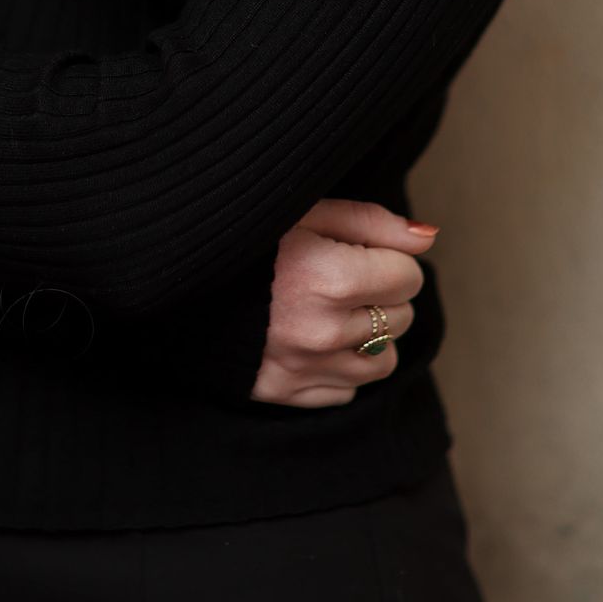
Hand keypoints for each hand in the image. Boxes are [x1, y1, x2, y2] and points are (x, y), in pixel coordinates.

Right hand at [249, 197, 438, 407]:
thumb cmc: (243, 233)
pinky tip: (314, 337)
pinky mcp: (285, 392)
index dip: (386, 255)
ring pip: (383, 361)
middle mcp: (322, 330)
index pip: (408, 275)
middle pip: (401, 317)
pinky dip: (341, 365)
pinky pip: (346, 390)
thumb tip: (427, 237)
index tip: (357, 248)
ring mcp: (304, 367)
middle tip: (341, 272)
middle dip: (382, 292)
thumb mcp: (304, 209)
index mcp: (329, 276)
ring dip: (370, 333)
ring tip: (333, 307)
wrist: (175, 273)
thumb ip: (371, 221)